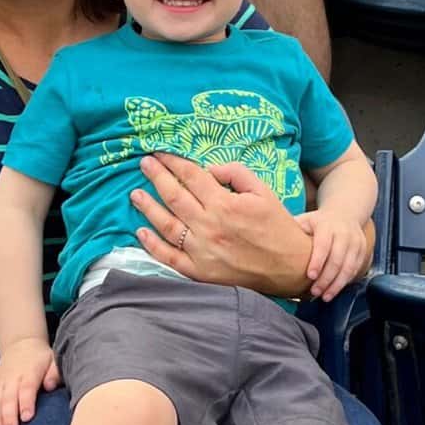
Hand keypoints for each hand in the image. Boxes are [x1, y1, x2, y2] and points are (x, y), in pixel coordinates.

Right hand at [0, 338, 58, 424]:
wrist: (21, 344)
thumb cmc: (41, 358)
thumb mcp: (53, 360)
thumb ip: (54, 373)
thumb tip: (50, 386)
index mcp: (29, 372)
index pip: (26, 388)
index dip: (25, 403)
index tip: (27, 418)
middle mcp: (11, 378)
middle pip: (8, 399)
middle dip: (8, 417)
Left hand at [132, 153, 309, 297]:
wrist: (289, 266)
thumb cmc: (277, 226)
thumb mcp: (263, 191)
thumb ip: (235, 173)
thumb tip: (209, 169)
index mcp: (224, 204)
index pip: (191, 176)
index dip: (173, 162)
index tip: (160, 152)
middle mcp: (209, 226)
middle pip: (173, 196)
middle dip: (156, 176)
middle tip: (144, 163)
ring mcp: (201, 251)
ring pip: (165, 225)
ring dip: (147, 207)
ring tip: (135, 194)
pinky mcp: (199, 272)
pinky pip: (168, 257)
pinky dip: (152, 245)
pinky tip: (140, 232)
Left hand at [300, 209, 371, 301]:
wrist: (345, 213)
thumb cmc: (319, 221)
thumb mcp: (306, 219)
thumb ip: (293, 230)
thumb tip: (270, 241)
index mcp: (327, 226)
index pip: (323, 245)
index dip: (318, 261)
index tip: (310, 276)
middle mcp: (344, 233)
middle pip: (337, 259)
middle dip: (326, 278)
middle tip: (315, 292)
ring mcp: (355, 242)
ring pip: (349, 267)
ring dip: (337, 284)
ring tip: (325, 296)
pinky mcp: (362, 250)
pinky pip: (355, 269)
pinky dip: (345, 281)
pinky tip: (335, 290)